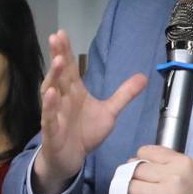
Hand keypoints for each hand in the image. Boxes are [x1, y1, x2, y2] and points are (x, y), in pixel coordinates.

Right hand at [30, 30, 149, 193]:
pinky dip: (49, 107)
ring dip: (53, 77)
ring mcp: (55, 114)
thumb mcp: (108, 112)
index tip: (62, 33)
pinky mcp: (51, 132)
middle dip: (57, 57)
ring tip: (57, 62)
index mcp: (74, 92)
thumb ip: (123, 95)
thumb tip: (143, 76)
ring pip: (51, 93)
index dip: (66, 51)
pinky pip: (49, 118)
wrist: (71, 160)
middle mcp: (62, 100)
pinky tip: (51, 95)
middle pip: (59, 75)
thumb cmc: (84, 134)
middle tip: (56, 38)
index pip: (70, 68)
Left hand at [124, 145, 192, 193]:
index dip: (140, 160)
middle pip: (136, 171)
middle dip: (136, 178)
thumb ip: (165, 162)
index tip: (144, 168)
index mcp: (181, 163)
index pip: (145, 153)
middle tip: (146, 186)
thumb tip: (134, 161)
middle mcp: (173, 178)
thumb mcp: (189, 170)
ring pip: (132, 188)